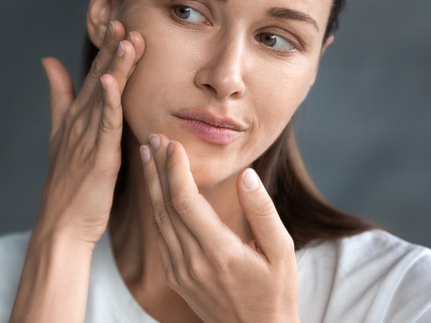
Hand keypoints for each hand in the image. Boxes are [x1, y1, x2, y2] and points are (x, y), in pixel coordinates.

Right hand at [35, 20, 144, 245]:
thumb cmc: (66, 184)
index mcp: (76, 117)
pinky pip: (105, 125)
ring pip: (105, 96)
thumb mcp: (59, 134)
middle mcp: (80, 123)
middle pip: (98, 79)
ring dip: (115, 67)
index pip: (94, 76)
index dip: (106, 50)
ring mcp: (87, 139)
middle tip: (122, 20)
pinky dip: (109, 102)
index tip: (118, 23)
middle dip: (111, 49)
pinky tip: (112, 81)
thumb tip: (48, 61)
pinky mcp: (98, 157)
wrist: (61, 224)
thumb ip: (58, 96)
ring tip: (125, 39)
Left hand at [140, 133, 298, 322]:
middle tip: (153, 137)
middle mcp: (193, 262)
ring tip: (148, 155)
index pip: (185, 202)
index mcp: (219, 252)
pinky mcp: (175, 276)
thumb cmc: (276, 292)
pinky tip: (154, 189)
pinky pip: (159, 236)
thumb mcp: (282, 251)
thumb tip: (246, 175)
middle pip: (165, 206)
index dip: (175, 169)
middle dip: (157, 168)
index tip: (173, 143)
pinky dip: (155, 207)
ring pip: (157, 219)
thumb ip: (262, 211)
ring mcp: (180, 271)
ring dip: (150, 185)